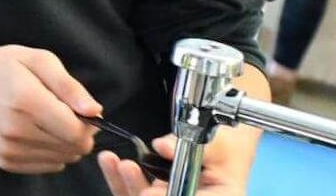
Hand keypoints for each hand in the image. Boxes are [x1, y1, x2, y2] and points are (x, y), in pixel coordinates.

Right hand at [0, 46, 101, 173]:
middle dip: (78, 133)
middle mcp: (17, 130)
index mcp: (27, 100)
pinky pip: (46, 166)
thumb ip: (69, 86)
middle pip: (73, 149)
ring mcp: (9, 149)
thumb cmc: (0, 67)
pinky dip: (50, 153)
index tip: (81, 110)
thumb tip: (95, 111)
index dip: (88, 124)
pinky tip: (37, 132)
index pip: (77, 132)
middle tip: (63, 112)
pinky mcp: (5, 161)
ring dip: (64, 144)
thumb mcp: (37, 60)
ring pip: (62, 160)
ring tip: (47, 121)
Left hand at [99, 131, 247, 195]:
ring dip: (126, 184)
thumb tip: (163, 146)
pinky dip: (120, 180)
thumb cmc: (225, 150)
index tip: (149, 192)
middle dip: (140, 190)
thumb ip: (194, 144)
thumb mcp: (218, 144)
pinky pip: (133, 192)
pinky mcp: (156, 195)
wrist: (220, 152)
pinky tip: (110, 163)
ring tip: (115, 163)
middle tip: (127, 169)